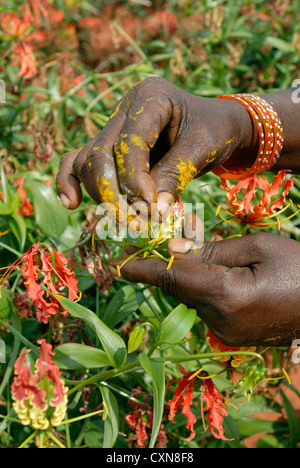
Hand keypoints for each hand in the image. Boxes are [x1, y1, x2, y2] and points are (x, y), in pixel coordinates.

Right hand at [55, 77, 255, 212]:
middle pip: (100, 153)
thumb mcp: (203, 148)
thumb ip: (176, 175)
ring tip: (126, 220)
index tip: (150, 207)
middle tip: (134, 220)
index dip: (134, 177)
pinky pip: (79, 163)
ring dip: (101, 195)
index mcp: (150, 97)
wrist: (215, 127)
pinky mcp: (108, 148)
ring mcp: (112, 128)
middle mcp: (124, 109)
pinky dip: (72, 182)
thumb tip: (153, 212)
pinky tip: (71, 203)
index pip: (129, 140)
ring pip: (88, 162)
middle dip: (112, 192)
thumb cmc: (214, 131)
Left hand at [109, 232, 299, 346]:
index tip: (117, 261)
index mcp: (227, 296)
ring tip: (188, 253)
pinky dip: (200, 288)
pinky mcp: (231, 336)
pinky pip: (205, 307)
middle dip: (162, 265)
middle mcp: (220, 321)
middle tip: (148, 243)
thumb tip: (173, 251)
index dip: (142, 268)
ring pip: (190, 297)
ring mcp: (225, 333)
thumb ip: (212, 251)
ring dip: (183, 276)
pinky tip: (210, 273)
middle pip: (178, 287)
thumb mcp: (258, 247)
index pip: (172, 278)